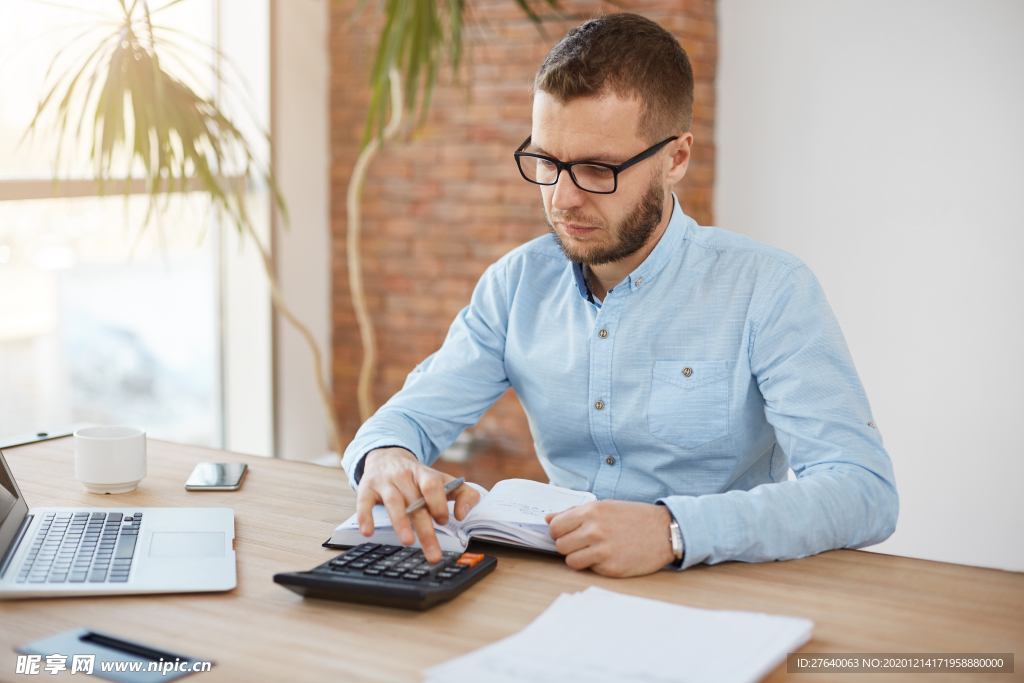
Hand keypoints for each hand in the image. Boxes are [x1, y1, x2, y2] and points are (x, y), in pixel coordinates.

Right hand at [356, 447, 479, 562]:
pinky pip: (364, 502)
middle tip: (433, 554)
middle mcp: (404, 476)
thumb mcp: (442, 480)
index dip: (439, 504)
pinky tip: (368, 531)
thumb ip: (463, 494)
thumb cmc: (418, 476)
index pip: (433, 486)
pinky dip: (365, 516)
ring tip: (408, 541)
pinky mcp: (367, 487)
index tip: (443, 521)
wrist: (387, 455)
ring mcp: (385, 482)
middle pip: (416, 503)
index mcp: (425, 474)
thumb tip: (462, 515)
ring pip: (393, 502)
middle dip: (426, 530)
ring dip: (401, 522)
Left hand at [545, 500, 674, 576]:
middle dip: (569, 545)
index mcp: (591, 512)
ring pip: (570, 560)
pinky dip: (595, 565)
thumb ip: (574, 513)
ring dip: (579, 557)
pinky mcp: (611, 568)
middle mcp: (594, 530)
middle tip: (584, 542)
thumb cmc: (634, 517)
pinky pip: (589, 569)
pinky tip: (609, 556)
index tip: (569, 533)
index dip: (560, 531)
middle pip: (560, 545)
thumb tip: (548, 518)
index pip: (555, 527)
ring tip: (595, 551)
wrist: (665, 531)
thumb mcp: (605, 506)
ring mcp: (602, 551)